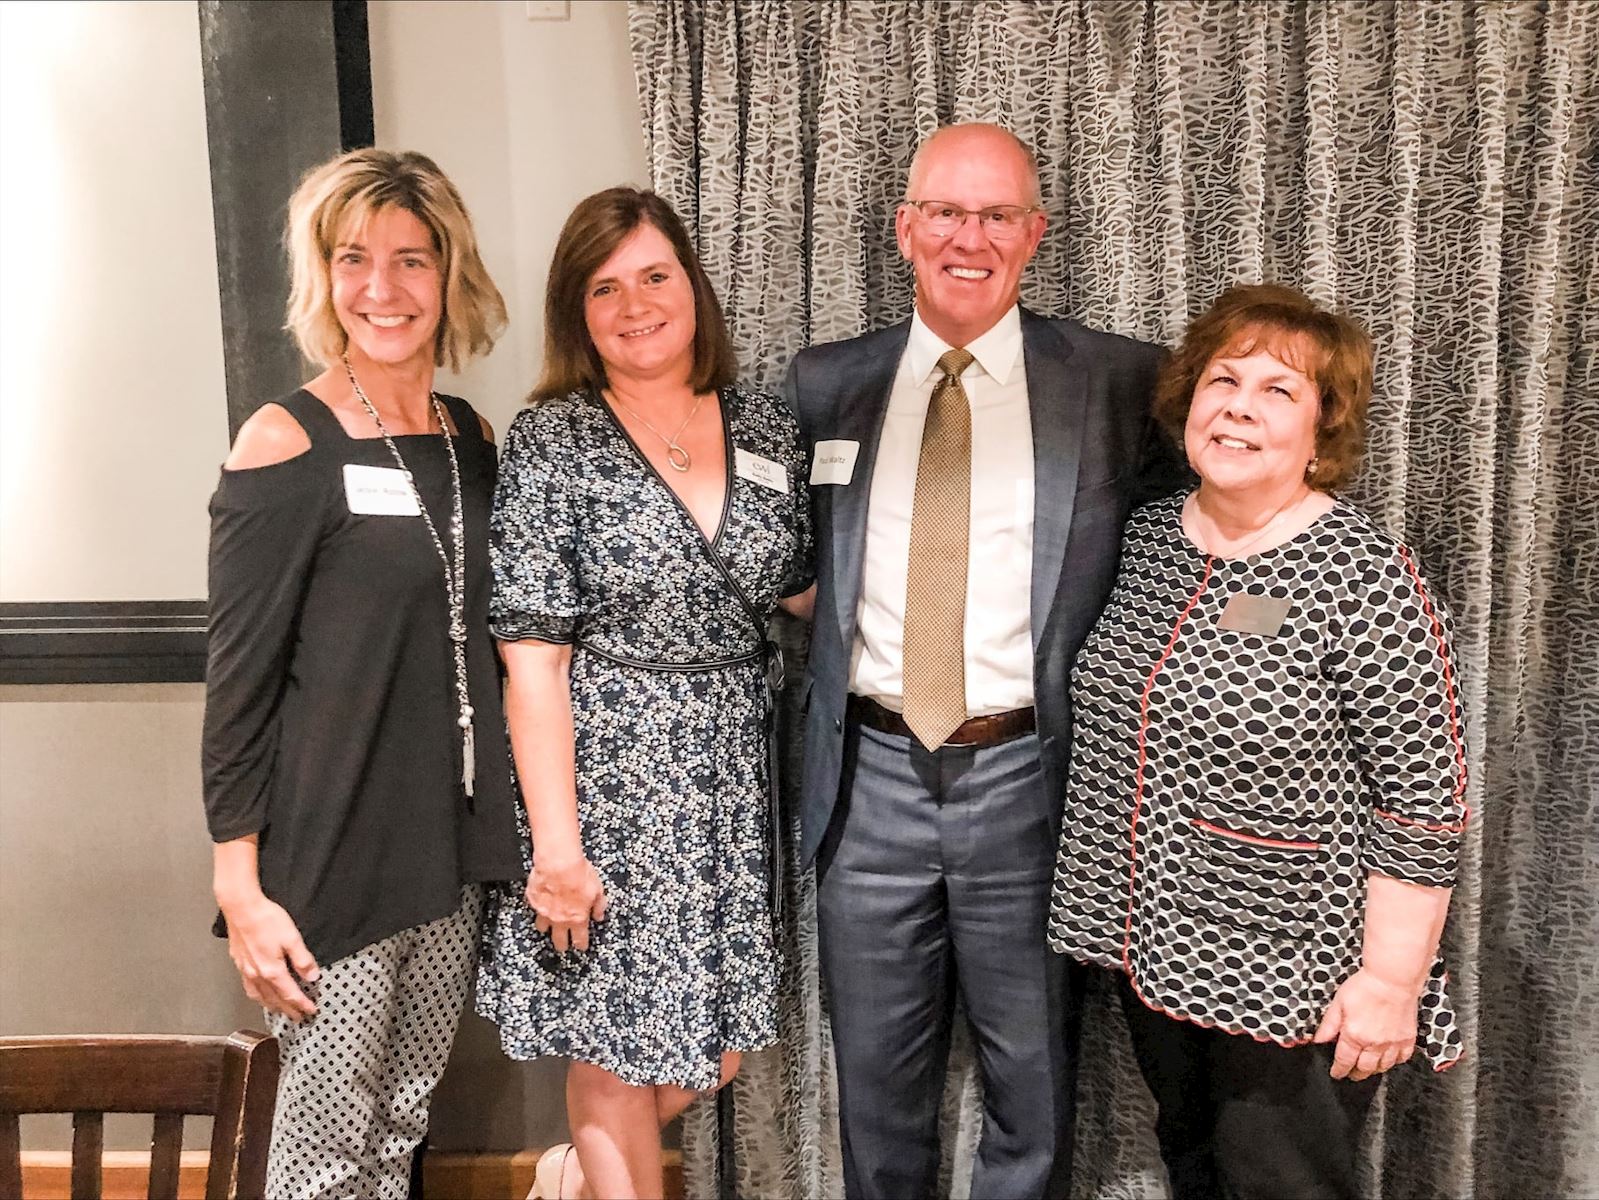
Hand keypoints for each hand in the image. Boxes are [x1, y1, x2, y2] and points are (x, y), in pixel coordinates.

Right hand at [220, 894, 318, 1021]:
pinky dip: (258, 996)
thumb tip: (312, 977)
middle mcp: (257, 975)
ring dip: (272, 1006)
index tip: (311, 1011)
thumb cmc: (266, 919)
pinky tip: (259, 993)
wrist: (240, 908)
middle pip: (275, 1000)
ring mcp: (246, 970)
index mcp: (272, 971)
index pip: (290, 995)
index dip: (302, 1005)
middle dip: (288, 1010)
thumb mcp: (292, 938)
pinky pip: (249, 987)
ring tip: (280, 1010)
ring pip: (260, 996)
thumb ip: (303, 960)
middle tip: (298, 1017)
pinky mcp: (239, 963)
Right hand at [525, 852, 606, 952]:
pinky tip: (541, 905)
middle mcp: (559, 919)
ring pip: (543, 928)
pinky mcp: (533, 901)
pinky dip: (538, 909)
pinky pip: (535, 910)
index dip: (581, 945)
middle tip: (563, 946)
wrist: (557, 863)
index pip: (580, 939)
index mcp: (577, 918)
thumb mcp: (598, 890)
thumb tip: (599, 915)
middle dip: (562, 945)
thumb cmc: (578, 874)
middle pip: (559, 940)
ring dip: (547, 928)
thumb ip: (599, 905)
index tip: (581, 946)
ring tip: (548, 927)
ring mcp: (544, 912)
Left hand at [1313, 967, 1418, 1079]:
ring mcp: (1393, 1043)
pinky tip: (1388, 1058)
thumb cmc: (1365, 986)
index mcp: (1355, 1035)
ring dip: (1374, 1070)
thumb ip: (1328, 1025)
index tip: (1336, 1074)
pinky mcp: (1408, 1038)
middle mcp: (1375, 1044)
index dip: (1339, 1070)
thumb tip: (1318, 1040)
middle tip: (1351, 1074)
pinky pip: (1402, 1058)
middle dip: (1356, 1074)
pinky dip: (1394, 1062)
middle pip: (1364, 1069)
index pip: (1344, 1061)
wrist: (1393, 979)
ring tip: (1367, 1068)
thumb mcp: (1338, 1003)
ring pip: (1383, 1067)